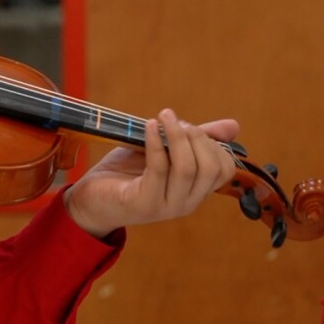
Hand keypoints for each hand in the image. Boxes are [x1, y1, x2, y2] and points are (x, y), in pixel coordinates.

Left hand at [63, 108, 239, 238]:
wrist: (89, 199)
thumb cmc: (125, 173)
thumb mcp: (162, 150)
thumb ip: (192, 140)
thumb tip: (234, 126)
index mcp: (195, 191)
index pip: (224, 169)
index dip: (212, 142)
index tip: (188, 126)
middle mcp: (186, 202)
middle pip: (211, 168)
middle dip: (196, 137)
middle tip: (174, 119)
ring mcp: (167, 206)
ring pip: (188, 169)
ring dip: (177, 136)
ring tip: (163, 117)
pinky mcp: (144, 204)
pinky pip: (159, 170)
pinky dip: (156, 144)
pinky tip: (149, 126)